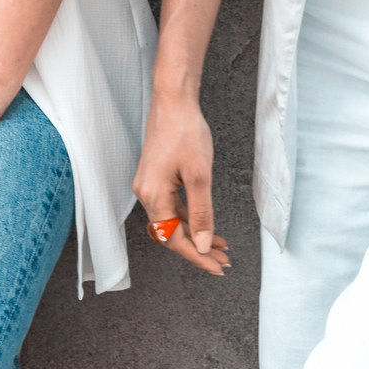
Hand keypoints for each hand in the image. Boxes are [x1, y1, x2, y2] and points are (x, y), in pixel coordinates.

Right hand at [134, 88, 231, 275]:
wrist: (173, 102)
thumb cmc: (185, 133)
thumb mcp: (199, 176)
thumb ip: (201, 214)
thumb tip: (204, 244)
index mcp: (153, 195)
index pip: (174, 238)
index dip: (197, 256)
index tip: (217, 267)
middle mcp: (145, 194)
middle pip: (170, 234)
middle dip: (198, 249)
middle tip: (224, 261)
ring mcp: (148, 186)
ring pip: (171, 221)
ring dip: (195, 235)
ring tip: (221, 246)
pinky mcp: (155, 178)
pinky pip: (170, 207)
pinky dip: (189, 219)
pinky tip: (205, 224)